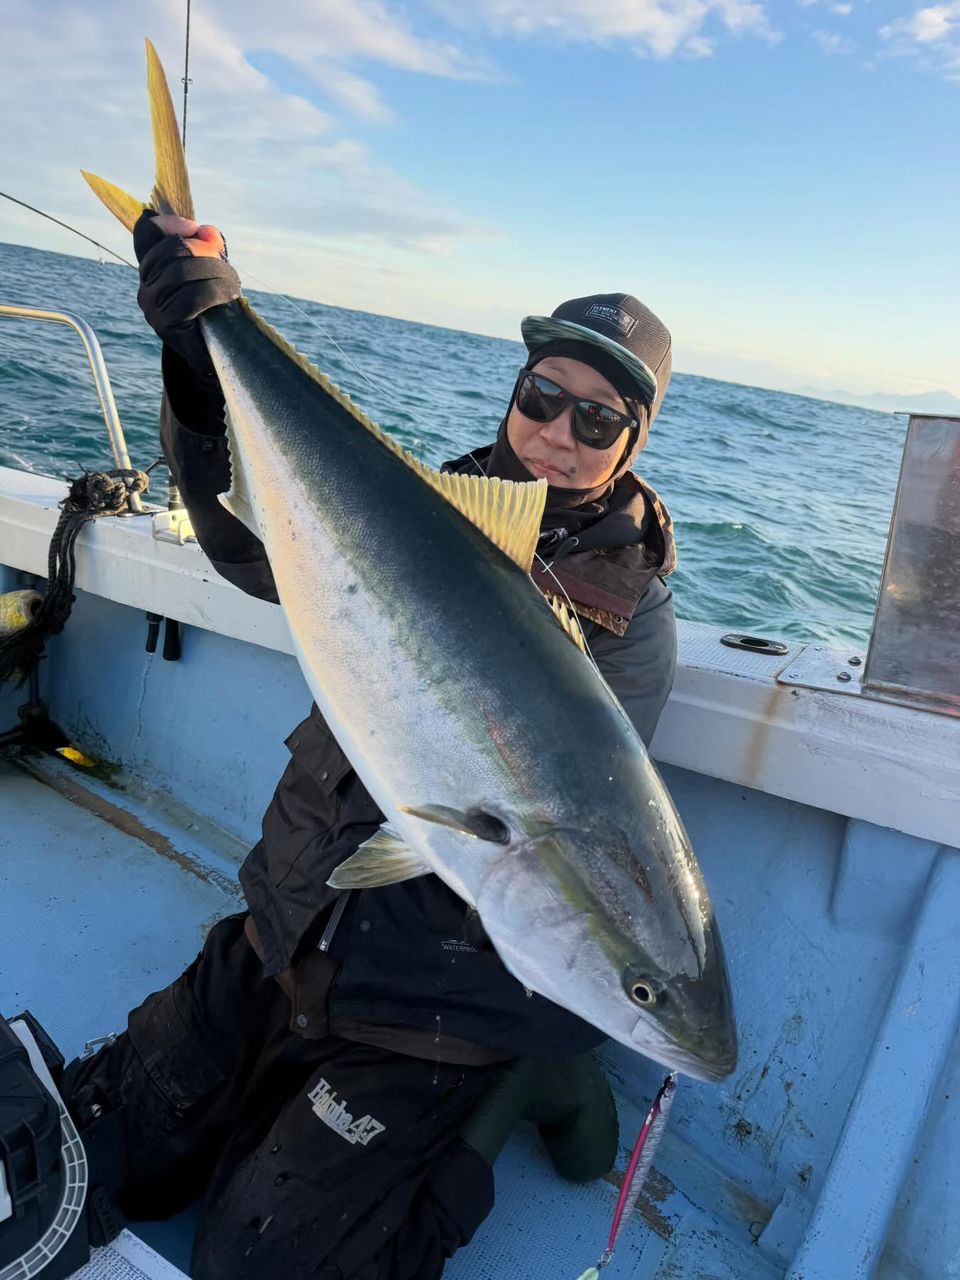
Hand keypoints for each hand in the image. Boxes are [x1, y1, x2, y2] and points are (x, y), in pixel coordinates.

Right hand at [134, 209, 240, 374]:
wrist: (215, 351)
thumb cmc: (213, 307)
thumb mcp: (210, 271)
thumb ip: (208, 248)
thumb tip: (209, 233)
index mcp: (151, 268)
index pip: (146, 233)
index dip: (170, 224)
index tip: (197, 229)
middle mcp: (144, 285)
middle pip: (171, 251)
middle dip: (206, 253)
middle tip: (229, 268)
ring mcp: (151, 306)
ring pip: (181, 273)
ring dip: (215, 273)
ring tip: (234, 285)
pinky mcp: (165, 325)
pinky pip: (190, 298)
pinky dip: (215, 291)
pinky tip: (229, 297)